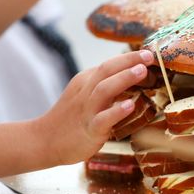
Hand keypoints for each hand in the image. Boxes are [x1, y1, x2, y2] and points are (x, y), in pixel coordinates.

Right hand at [34, 50, 154, 164]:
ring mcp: (87, 111)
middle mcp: (86, 92)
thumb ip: (103, 84)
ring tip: (142, 71)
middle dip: (128, 61)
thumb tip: (131, 74)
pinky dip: (116, 111)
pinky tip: (130, 105)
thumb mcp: (84, 94)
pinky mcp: (89, 130)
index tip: (147, 52)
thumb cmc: (71, 118)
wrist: (44, 141)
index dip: (128, 57)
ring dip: (124, 78)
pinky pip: (103, 119)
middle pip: (106, 70)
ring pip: (104, 90)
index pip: (108, 64)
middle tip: (149, 56)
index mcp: (86, 81)